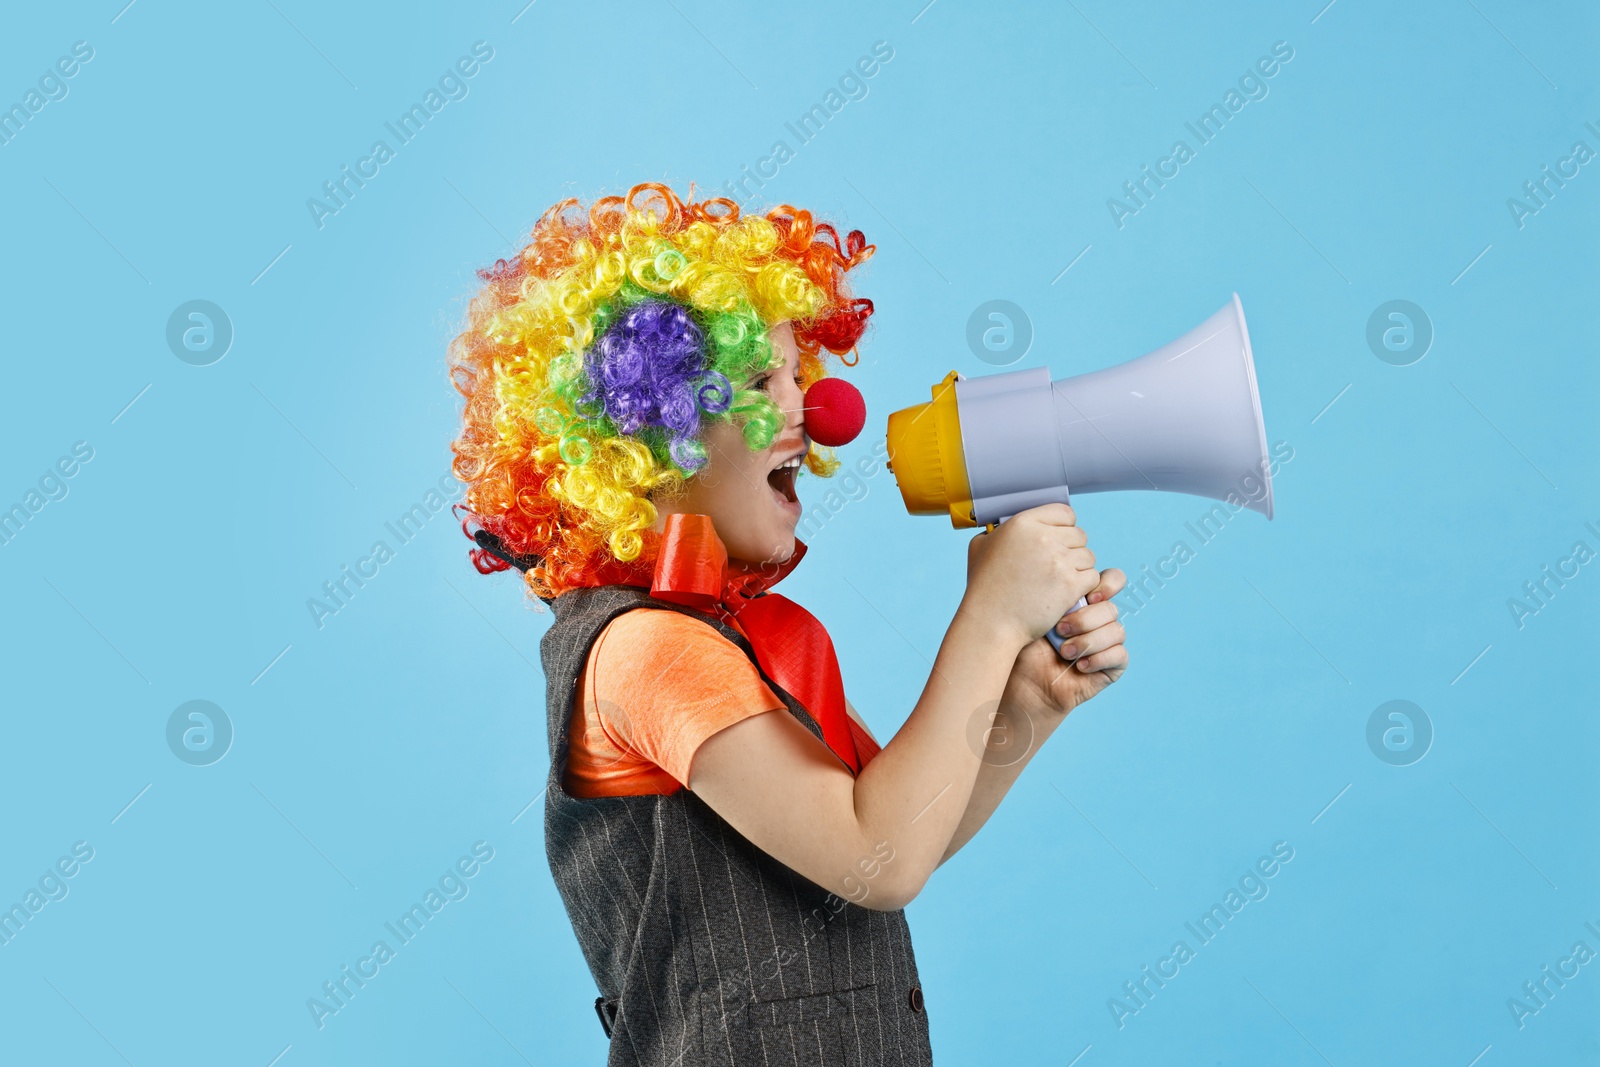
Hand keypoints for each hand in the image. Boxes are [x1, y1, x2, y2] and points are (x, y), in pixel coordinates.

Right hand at [961, 504, 1101, 649]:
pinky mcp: (1070, 584)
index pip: (1065, 512)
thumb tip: (1007, 526)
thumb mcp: (980, 546)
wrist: (990, 622)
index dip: (1064, 527)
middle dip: (1072, 549)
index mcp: (1023, 523)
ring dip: (1078, 568)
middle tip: (1056, 566)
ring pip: (1088, 556)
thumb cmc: (984, 587)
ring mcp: (1059, 561)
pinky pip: (1092, 577)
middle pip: (1079, 535)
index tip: (1057, 540)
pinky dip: (1083, 586)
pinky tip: (1066, 592)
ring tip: (1060, 581)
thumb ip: (999, 530)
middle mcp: (1043, 537)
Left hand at [1004, 567, 1127, 719]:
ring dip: (1088, 641)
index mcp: (1084, 601)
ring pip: (1116, 631)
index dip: (1107, 584)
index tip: (1088, 595)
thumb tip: (1071, 576)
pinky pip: (1120, 655)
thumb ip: (1057, 594)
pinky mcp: (1113, 665)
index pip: (1112, 580)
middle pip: (1110, 608)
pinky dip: (1099, 659)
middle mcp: (1098, 619)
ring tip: (1064, 652)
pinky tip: (1079, 666)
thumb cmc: (1025, 647)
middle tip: (1059, 630)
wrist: (1024, 684)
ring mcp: (1107, 642)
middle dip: (1084, 619)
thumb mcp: (1036, 615)